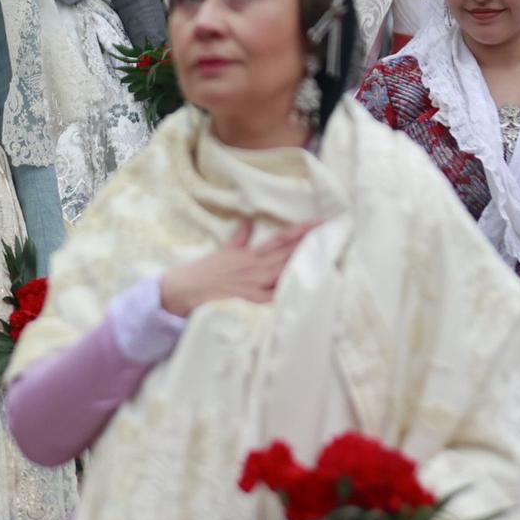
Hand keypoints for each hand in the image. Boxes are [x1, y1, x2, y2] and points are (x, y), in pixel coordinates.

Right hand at [160, 220, 313, 316]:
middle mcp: (255, 266)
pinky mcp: (249, 299)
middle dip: (310, 243)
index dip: (301, 230)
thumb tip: (249, 220)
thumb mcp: (224, 249)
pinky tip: (303, 289)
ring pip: (284, 271)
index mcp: (251, 253)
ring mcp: (254, 283)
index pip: (281, 238)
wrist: (187, 288)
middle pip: (288, 253)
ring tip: (326, 255)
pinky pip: (273, 296)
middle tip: (331, 233)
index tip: (320, 222)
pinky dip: (286, 292)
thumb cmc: (206, 269)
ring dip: (303, 263)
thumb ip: (240, 237)